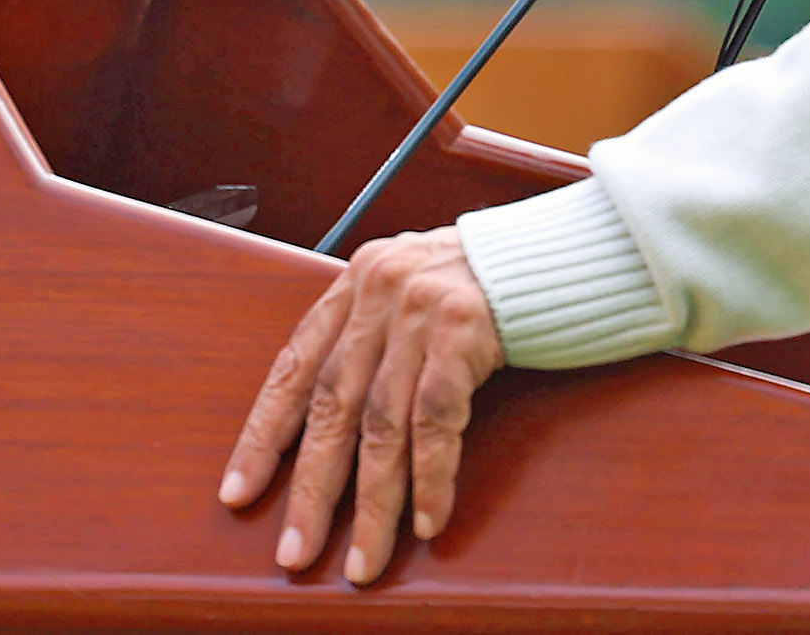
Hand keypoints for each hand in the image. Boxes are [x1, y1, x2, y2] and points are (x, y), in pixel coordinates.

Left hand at [219, 229, 505, 584]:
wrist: (570, 249)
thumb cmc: (494, 283)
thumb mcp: (419, 291)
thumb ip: (377, 335)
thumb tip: (337, 420)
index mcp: (359, 281)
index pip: (295, 364)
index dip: (265, 434)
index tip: (238, 493)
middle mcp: (382, 288)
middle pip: (333, 402)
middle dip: (312, 487)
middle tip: (294, 552)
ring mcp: (424, 306)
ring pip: (381, 422)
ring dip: (372, 502)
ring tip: (363, 560)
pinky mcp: (469, 326)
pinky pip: (437, 418)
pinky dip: (431, 475)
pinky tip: (428, 518)